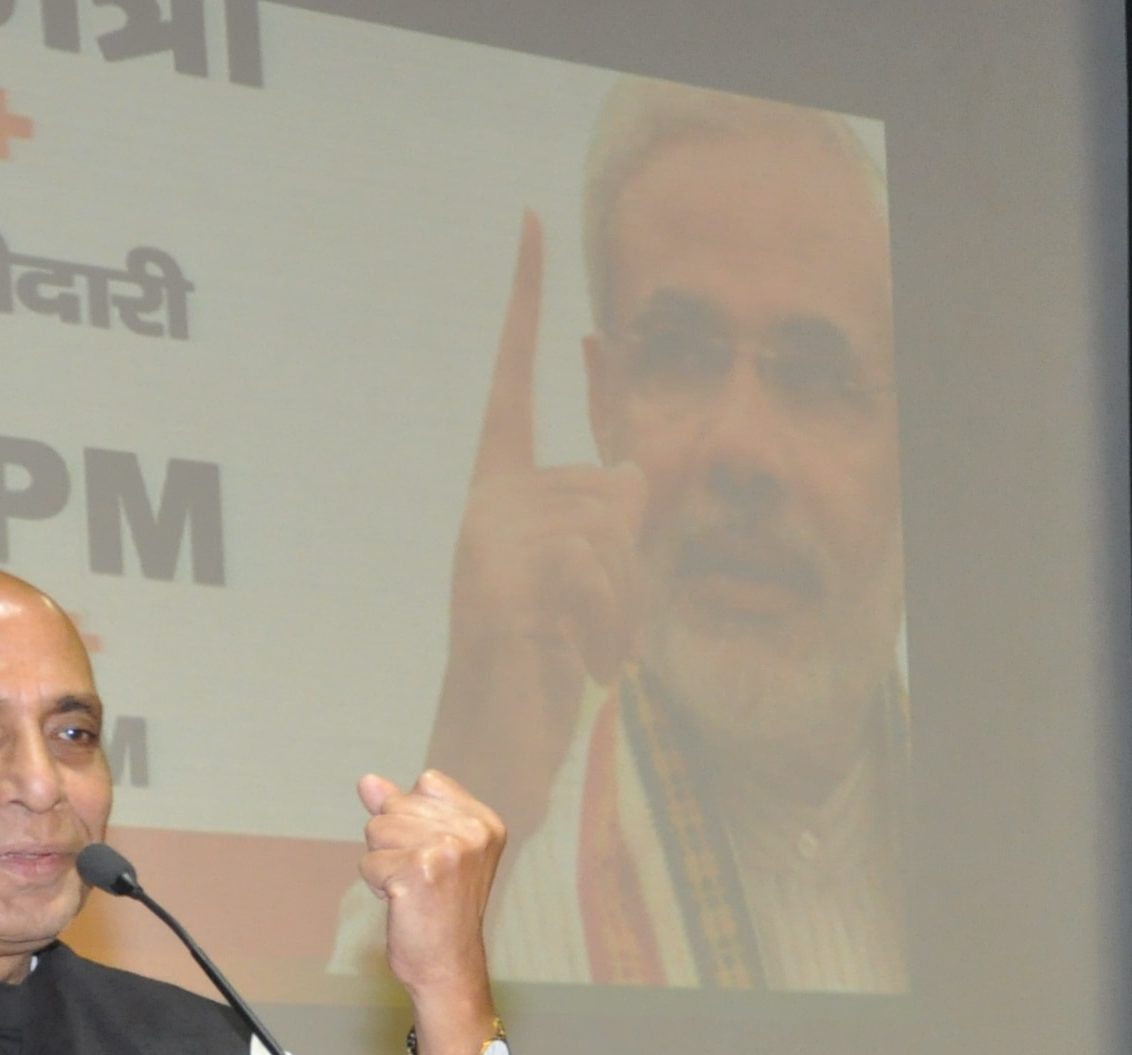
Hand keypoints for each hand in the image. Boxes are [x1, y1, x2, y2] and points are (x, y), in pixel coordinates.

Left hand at [357, 768, 507, 1026]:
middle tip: (422, 879)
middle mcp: (473, 831)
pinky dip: (377, 885)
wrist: (449, 967)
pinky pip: (369, 861)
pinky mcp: (420, 870)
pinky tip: (404, 903)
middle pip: (395, 806)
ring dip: (383, 863)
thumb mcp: (430, 850)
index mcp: (485, 822)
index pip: (426, 783)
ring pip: (377, 830)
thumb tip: (367, 781)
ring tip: (412, 890)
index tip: (435, 857)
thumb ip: (401, 810)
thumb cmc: (441, 912)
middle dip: (394, 843)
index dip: (413, 818)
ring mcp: (449, 849)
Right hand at [422, 212, 649, 840]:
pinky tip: (578, 665)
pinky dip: (607, 630)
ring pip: (613, 532)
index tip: (531, 222)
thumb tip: (643, 466)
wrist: (494, 755)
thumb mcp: (601, 584)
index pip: (516, 381)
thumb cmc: (546, 672)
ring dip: (625, 610)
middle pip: (613, 485)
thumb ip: (625, 519)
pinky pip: (596, 573)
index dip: (526, 305)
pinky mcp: (502, 585)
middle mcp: (488, 504)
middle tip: (604, 633)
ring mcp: (488, 542)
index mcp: (504, 492)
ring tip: (592, 654)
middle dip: (635, 568)